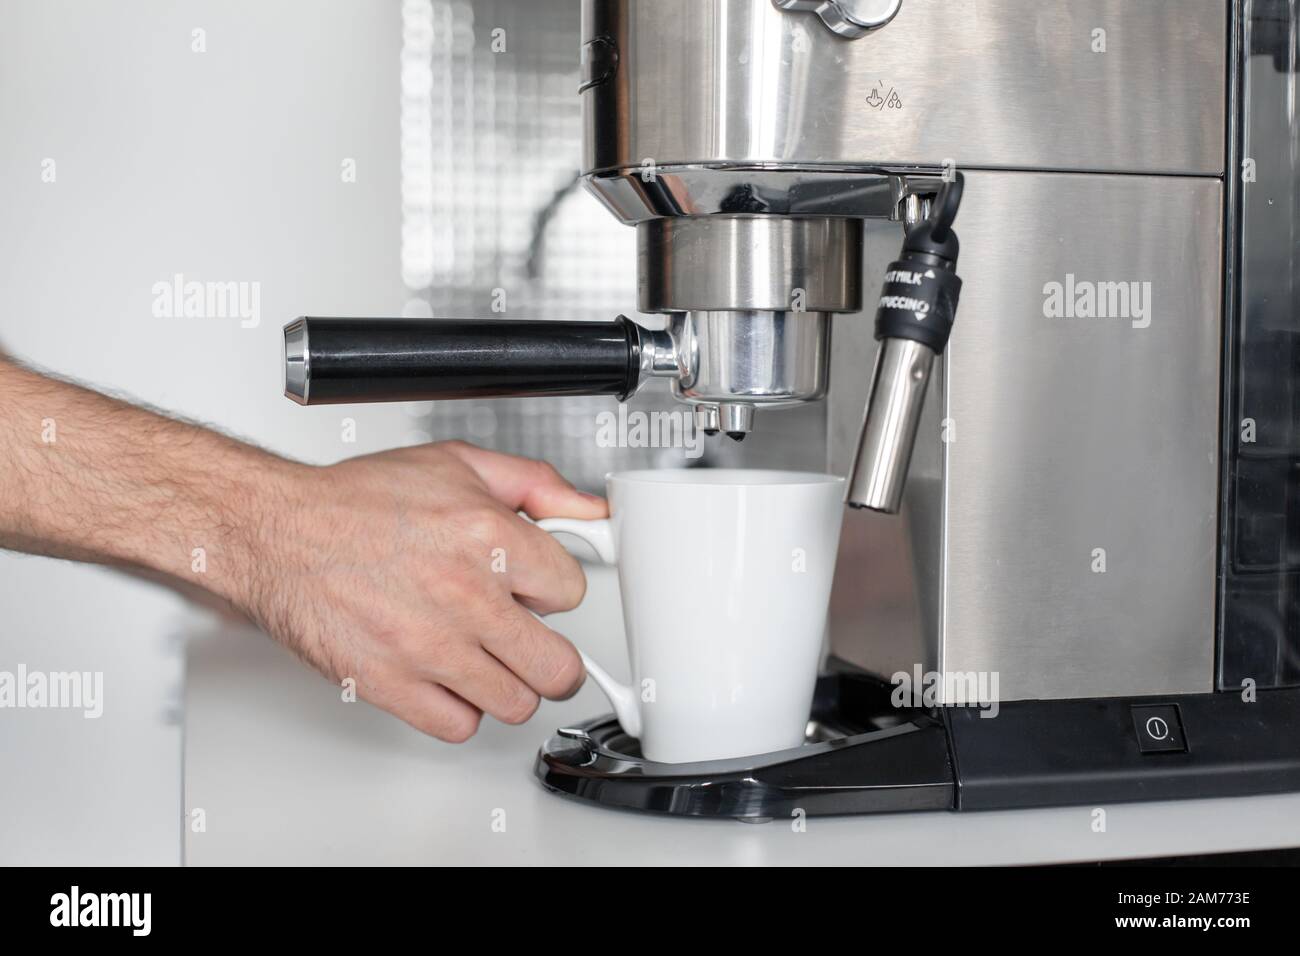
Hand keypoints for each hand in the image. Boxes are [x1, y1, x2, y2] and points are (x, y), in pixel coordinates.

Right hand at [245, 441, 605, 741]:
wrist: (278, 532)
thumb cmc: (358, 502)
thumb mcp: (459, 464)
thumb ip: (537, 485)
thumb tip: (591, 511)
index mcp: (489, 537)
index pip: (573, 593)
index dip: (554, 589)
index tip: (535, 589)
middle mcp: (465, 596)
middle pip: (560, 668)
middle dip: (550, 654)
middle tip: (530, 641)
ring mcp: (430, 647)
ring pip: (516, 704)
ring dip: (506, 683)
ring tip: (482, 655)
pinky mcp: (392, 685)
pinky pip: (459, 726)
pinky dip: (458, 708)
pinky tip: (446, 676)